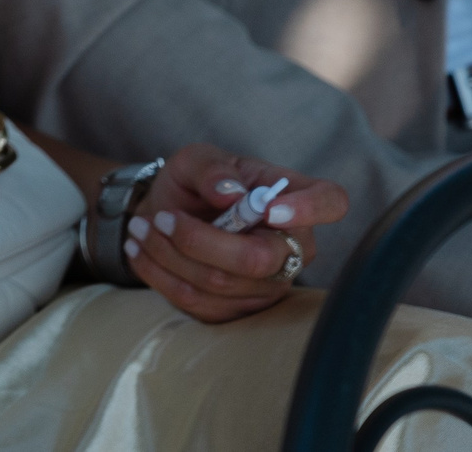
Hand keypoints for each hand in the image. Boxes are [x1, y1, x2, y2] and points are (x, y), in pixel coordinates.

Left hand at [126, 146, 345, 321]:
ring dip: (168, 254)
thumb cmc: (193, 184)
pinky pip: (198, 302)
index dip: (309, 209)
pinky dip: (159, 274)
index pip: (331, 202)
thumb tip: (229, 191)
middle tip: (161, 218)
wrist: (165, 214)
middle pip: (262, 259)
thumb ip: (211, 168)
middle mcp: (292, 247)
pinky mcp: (237, 310)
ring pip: (220, 282)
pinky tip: (140, 252)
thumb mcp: (194, 160)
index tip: (267, 207)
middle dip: (199, 240)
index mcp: (293, 198)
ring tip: (141, 229)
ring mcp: (269, 285)